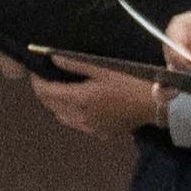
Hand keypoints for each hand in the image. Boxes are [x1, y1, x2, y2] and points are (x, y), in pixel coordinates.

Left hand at [26, 56, 165, 143]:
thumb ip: (75, 62)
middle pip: (51, 106)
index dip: (37, 81)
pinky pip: (77, 124)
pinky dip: (71, 113)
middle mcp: (81, 117)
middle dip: (44, 92)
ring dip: (56, 104)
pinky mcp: (101, 133)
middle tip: (46, 77)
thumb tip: (51, 57)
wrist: (156, 104)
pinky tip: (80, 104)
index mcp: (80, 99)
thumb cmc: (131, 80)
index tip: (35, 70)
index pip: (46, 92)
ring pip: (62, 117)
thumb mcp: (103, 66)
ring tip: (60, 89)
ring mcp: (90, 128)